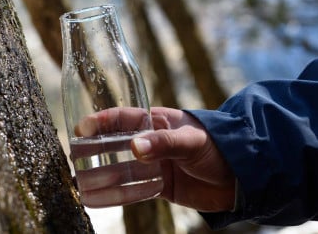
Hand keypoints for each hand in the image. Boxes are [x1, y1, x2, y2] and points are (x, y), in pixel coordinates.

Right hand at [75, 107, 235, 211]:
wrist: (243, 175)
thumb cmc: (218, 146)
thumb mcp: (192, 141)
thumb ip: (164, 143)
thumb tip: (135, 148)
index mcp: (157, 122)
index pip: (122, 118)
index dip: (100, 122)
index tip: (80, 129)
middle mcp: (151, 142)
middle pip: (115, 146)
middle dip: (94, 151)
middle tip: (73, 158)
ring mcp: (154, 165)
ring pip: (120, 170)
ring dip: (101, 176)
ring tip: (80, 183)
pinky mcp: (159, 186)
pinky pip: (132, 190)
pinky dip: (115, 195)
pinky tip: (97, 198)